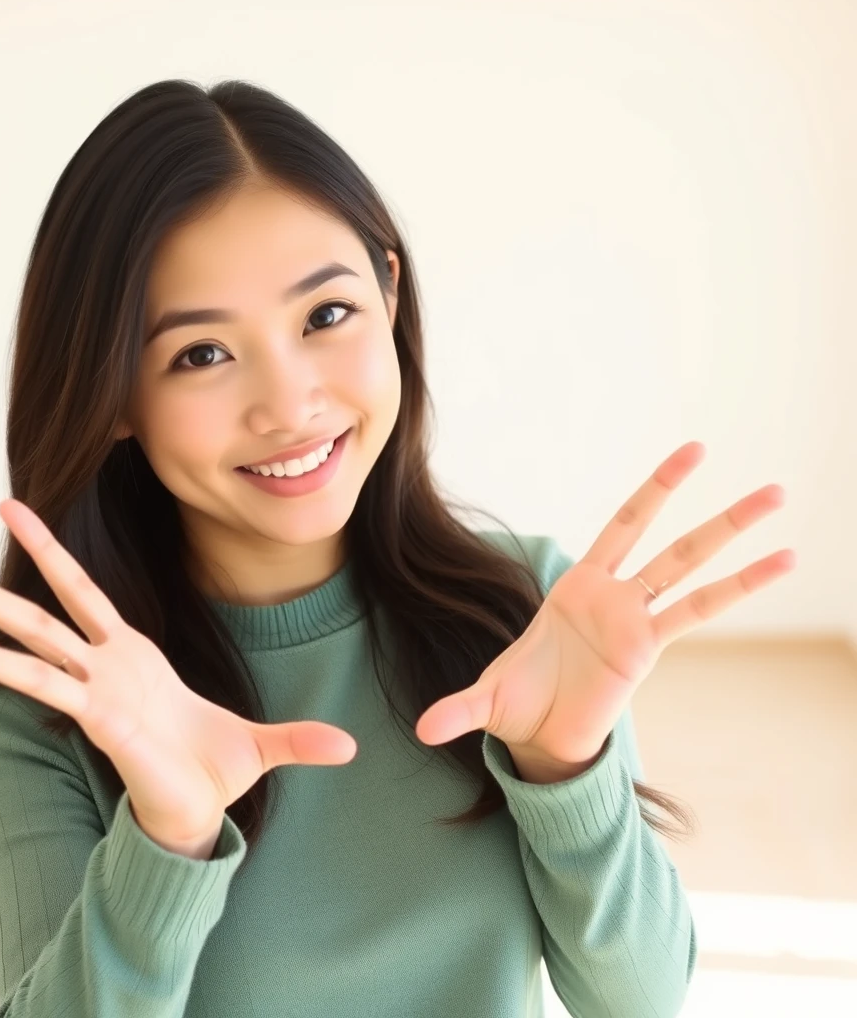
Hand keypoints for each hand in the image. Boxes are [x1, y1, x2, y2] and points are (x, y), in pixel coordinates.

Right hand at [0, 499, 356, 845]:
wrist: (203, 820)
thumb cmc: (215, 777)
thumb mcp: (263, 747)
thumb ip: (298, 738)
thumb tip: (351, 746)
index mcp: (135, 657)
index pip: (86, 594)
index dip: (55, 555)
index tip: (24, 518)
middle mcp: (104, 669)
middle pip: (43, 613)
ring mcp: (97, 692)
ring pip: (32, 648)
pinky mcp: (100, 719)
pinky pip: (50, 686)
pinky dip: (8, 669)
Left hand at [413, 442, 795, 775]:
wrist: (540, 741)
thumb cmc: (517, 705)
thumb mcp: (484, 700)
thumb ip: (457, 708)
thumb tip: (418, 730)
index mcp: (575, 588)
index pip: (623, 526)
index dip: (654, 491)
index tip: (688, 456)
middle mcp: (612, 596)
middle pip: (668, 541)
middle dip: (708, 509)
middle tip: (758, 479)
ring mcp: (636, 622)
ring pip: (692, 568)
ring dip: (735, 535)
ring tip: (780, 499)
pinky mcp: (649, 651)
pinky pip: (699, 612)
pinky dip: (739, 588)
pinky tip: (780, 562)